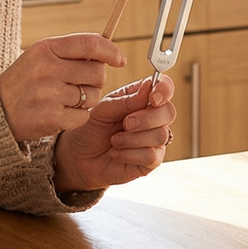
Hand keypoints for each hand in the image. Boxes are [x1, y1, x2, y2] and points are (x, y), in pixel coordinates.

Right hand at [0, 34, 127, 143]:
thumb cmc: (25, 80)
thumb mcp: (41, 55)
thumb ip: (71, 51)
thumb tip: (108, 51)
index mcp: (46, 49)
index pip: (89, 44)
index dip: (111, 51)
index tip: (120, 59)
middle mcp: (48, 70)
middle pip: (97, 73)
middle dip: (96, 80)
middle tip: (81, 83)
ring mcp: (49, 95)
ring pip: (93, 96)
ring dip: (87, 99)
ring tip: (66, 98)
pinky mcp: (51, 118)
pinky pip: (83, 116)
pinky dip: (77, 116)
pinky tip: (60, 112)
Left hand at [52, 73, 176, 192]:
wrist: (79, 158)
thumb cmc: (91, 129)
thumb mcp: (102, 110)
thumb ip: (125, 101)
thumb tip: (148, 87)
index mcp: (141, 98)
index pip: (165, 88)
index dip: (164, 90)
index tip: (153, 98)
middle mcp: (151, 117)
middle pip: (168, 112)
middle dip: (147, 118)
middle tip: (126, 123)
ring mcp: (153, 140)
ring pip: (161, 135)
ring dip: (133, 139)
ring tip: (115, 140)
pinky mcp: (150, 161)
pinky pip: (152, 156)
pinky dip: (131, 154)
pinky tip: (117, 153)